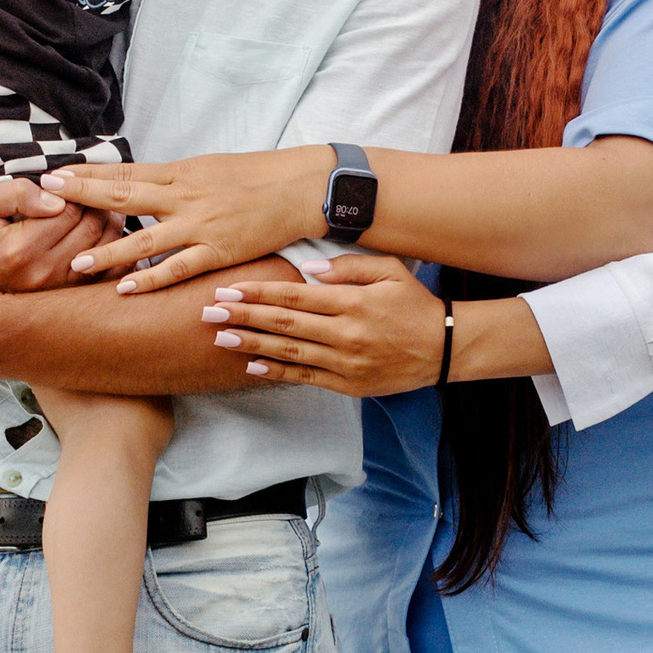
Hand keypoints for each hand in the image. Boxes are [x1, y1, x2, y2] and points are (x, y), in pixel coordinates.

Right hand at [0, 174, 97, 292]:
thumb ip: (18, 194)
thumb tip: (58, 198)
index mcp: (19, 249)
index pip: (69, 210)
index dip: (75, 188)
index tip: (69, 180)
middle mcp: (41, 274)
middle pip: (90, 228)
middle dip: (95, 203)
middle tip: (90, 188)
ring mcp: (54, 289)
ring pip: (103, 250)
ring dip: (107, 224)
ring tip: (98, 206)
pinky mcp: (63, 297)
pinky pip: (102, 274)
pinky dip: (112, 253)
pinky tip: (106, 235)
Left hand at [53, 144, 331, 287]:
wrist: (299, 188)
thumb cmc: (255, 177)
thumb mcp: (208, 168)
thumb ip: (172, 180)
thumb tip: (139, 186)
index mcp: (180, 172)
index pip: (124, 172)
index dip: (87, 174)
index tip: (55, 174)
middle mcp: (184, 196)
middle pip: (124, 196)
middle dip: (82, 196)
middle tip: (46, 197)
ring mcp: (200, 224)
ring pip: (145, 238)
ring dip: (108, 251)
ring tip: (75, 263)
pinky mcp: (218, 250)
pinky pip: (179, 267)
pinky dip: (151, 278)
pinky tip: (125, 287)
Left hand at [201, 253, 444, 394]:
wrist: (444, 348)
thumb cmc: (414, 305)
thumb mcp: (390, 271)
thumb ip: (349, 267)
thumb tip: (308, 270)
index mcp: (352, 303)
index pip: (294, 295)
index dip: (258, 292)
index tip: (229, 288)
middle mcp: (345, 334)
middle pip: (284, 323)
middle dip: (243, 315)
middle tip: (209, 310)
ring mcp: (346, 362)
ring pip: (289, 352)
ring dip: (251, 343)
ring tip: (221, 336)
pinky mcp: (348, 385)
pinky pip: (305, 377)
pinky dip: (276, 372)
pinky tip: (251, 364)